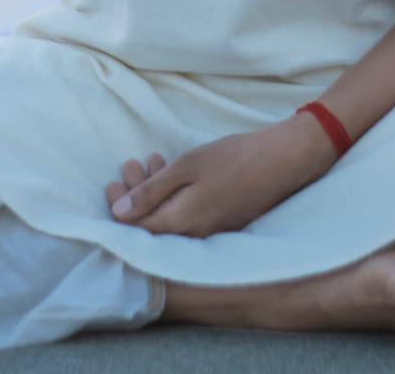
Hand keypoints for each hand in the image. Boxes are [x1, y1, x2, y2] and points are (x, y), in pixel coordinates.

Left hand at [104, 114, 336, 237]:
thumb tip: (119, 213)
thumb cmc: (234, 159)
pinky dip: (174, 194)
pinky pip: (188, 214)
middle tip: (130, 165)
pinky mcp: (223, 221)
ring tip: (148, 160)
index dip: (119, 209)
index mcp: (182, 224)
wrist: (284, 160)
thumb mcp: (187, 168)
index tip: (111, 184)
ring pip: (171, 217)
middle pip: (153, 224)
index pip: (138, 229)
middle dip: (136, 194)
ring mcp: (211, 231)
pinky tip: (172, 172)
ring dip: (155, 191)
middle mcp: (194, 236)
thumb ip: (152, 192)